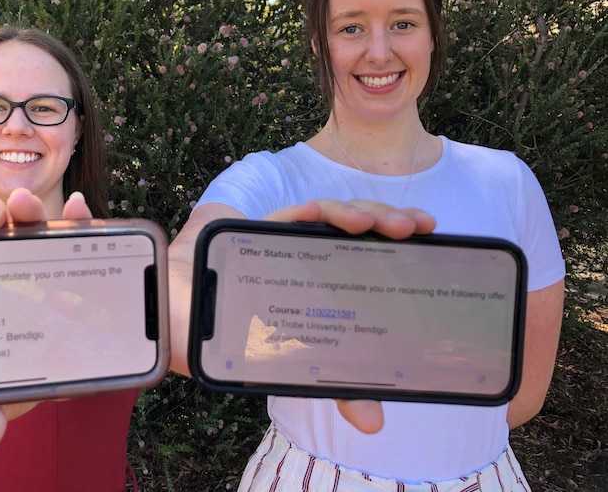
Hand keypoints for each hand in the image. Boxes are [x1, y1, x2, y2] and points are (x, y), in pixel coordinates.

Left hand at [0, 188, 92, 452]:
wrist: (63, 364)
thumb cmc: (16, 372)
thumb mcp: (0, 393)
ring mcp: (32, 253)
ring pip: (23, 218)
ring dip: (24, 208)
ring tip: (26, 209)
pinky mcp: (70, 254)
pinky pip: (73, 229)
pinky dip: (76, 217)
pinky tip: (78, 209)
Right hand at [265, 199, 435, 434]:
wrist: (209, 320)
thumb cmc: (272, 337)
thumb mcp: (317, 363)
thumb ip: (346, 386)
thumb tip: (374, 424)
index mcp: (342, 272)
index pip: (378, 244)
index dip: (404, 230)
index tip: (430, 231)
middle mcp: (322, 250)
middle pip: (363, 224)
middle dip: (391, 218)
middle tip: (413, 228)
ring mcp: (297, 239)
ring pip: (337, 213)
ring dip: (362, 213)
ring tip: (381, 225)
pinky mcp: (269, 233)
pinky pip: (297, 216)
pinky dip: (319, 213)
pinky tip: (332, 218)